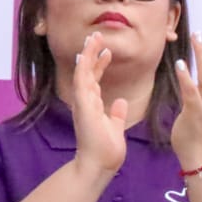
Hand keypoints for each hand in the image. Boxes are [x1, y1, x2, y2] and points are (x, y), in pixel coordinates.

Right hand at [70, 32, 127, 182]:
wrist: (99, 165)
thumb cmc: (106, 150)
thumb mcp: (115, 128)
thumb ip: (115, 114)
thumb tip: (120, 102)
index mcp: (92, 106)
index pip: (94, 80)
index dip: (100, 65)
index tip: (107, 51)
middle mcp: (85, 101)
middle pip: (87, 72)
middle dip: (92, 53)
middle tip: (97, 36)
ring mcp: (82, 102)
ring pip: (83, 72)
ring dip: (88, 54)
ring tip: (94, 37)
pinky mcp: (83, 105)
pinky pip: (81, 81)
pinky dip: (84, 67)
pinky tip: (87, 54)